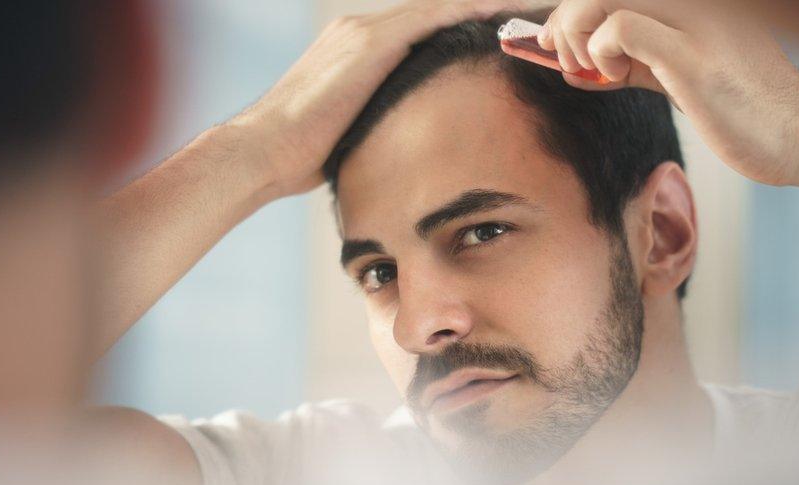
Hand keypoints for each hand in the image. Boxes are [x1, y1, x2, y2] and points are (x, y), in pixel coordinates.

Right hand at [233, 0, 529, 199]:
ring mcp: (366, 32)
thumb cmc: (300, 155)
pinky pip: (435, 17)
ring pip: (444, 7)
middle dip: (487, 9)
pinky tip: (507, 11)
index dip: (466, 27)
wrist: (262, 152)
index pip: (426, 29)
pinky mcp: (371, 43)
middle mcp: (362, 29)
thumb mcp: (352, 131)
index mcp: (358, 48)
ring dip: (490, 5)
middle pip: (440, 11)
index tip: (506, 31)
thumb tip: (406, 143)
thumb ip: (379, 120)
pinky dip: (473, 11)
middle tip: (536, 9)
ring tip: (535, 5)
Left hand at [534, 0, 798, 208]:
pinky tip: (610, 75)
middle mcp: (687, 1)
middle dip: (559, 23)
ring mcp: (691, 17)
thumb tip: (570, 65)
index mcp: (683, 2)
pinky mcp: (689, 50)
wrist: (795, 133)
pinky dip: (598, 52)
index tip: (537, 42)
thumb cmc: (737, 109)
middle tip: (558, 57)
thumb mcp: (671, 77)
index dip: (565, 15)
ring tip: (586, 68)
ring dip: (573, 34)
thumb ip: (626, 65)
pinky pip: (619, 28)